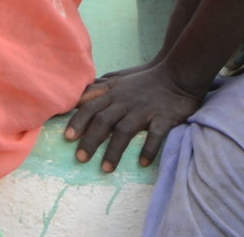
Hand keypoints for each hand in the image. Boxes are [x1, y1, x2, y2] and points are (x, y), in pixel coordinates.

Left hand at [65, 62, 209, 170]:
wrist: (176, 75)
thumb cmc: (143, 80)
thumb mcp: (117, 79)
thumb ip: (98, 88)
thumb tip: (76, 98)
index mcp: (112, 92)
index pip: (90, 106)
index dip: (78, 121)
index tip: (67, 137)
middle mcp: (124, 101)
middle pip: (103, 121)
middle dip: (90, 140)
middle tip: (80, 158)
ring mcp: (144, 110)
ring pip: (124, 130)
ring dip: (114, 150)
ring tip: (105, 168)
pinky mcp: (164, 117)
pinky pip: (155, 134)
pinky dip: (149, 148)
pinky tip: (143, 163)